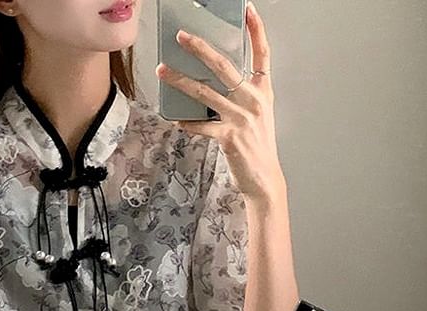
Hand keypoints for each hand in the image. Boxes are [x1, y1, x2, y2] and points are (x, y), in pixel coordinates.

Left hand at [156, 1, 286, 203]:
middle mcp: (253, 101)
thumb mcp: (257, 116)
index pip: (263, 54)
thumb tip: (211, 83)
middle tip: (181, 37)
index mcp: (262, 92)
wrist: (263, 178)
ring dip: (180, 81)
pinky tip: (175, 119)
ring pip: (205, 93)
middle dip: (200, 49)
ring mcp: (241, 118)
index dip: (256, 30)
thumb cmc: (257, 146)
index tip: (248, 10)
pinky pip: (201, 125)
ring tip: (163, 71)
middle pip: (225, 66)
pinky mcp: (228, 137)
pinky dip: (187, 122)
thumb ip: (241, 96)